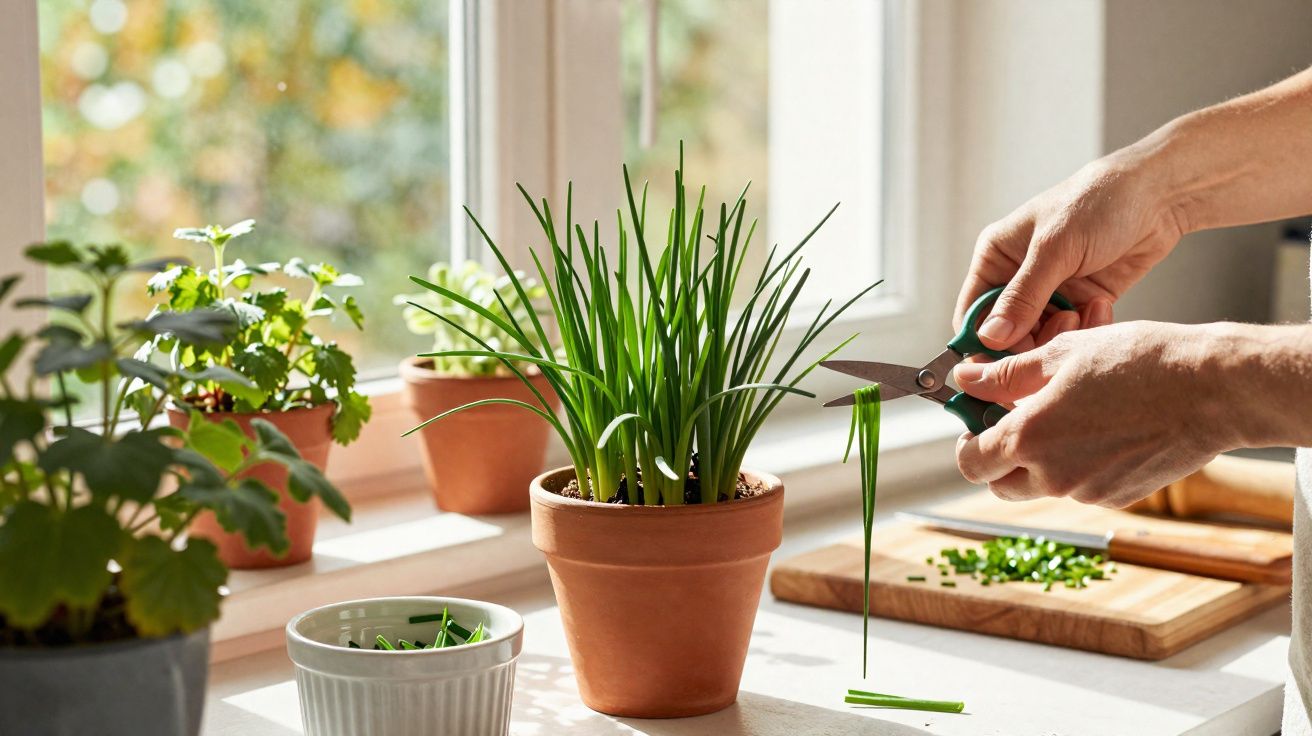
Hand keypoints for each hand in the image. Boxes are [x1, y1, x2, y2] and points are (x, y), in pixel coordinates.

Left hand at [952, 321, 1233, 507]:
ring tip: (1067, 417)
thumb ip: (1006, 374)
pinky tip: (1102, 429)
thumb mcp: (1061, 355)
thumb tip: (965, 378)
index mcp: (1030, 439)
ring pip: (1041, 486)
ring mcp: (1087, 492)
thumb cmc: (1139, 363)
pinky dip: (1077, 466)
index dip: (967, 441)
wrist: (1212, 390)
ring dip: (1039, 462)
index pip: (971, 461)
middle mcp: (1053, 476)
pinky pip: (1079, 487)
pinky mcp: (1118, 497)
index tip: (976, 421)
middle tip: (1015, 422)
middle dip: (999, 458)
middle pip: (1000, 484)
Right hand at [955, 152, 1186, 349]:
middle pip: (1005, 334)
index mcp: (996, 258)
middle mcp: (1017, 278)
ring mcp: (1049, 292)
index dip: (981, 341)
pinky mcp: (1080, 302)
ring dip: (1059, 335)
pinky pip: (1071, 333)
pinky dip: (1084, 330)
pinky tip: (1100, 307)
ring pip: (1039, 338)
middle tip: (1055, 332)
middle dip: (1028, 341)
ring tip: (1081, 313)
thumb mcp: (1054, 249)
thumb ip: (1022, 297)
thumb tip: (990, 337)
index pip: (973, 312)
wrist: (1156, 195)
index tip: (1001, 362)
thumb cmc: (1097, 203)